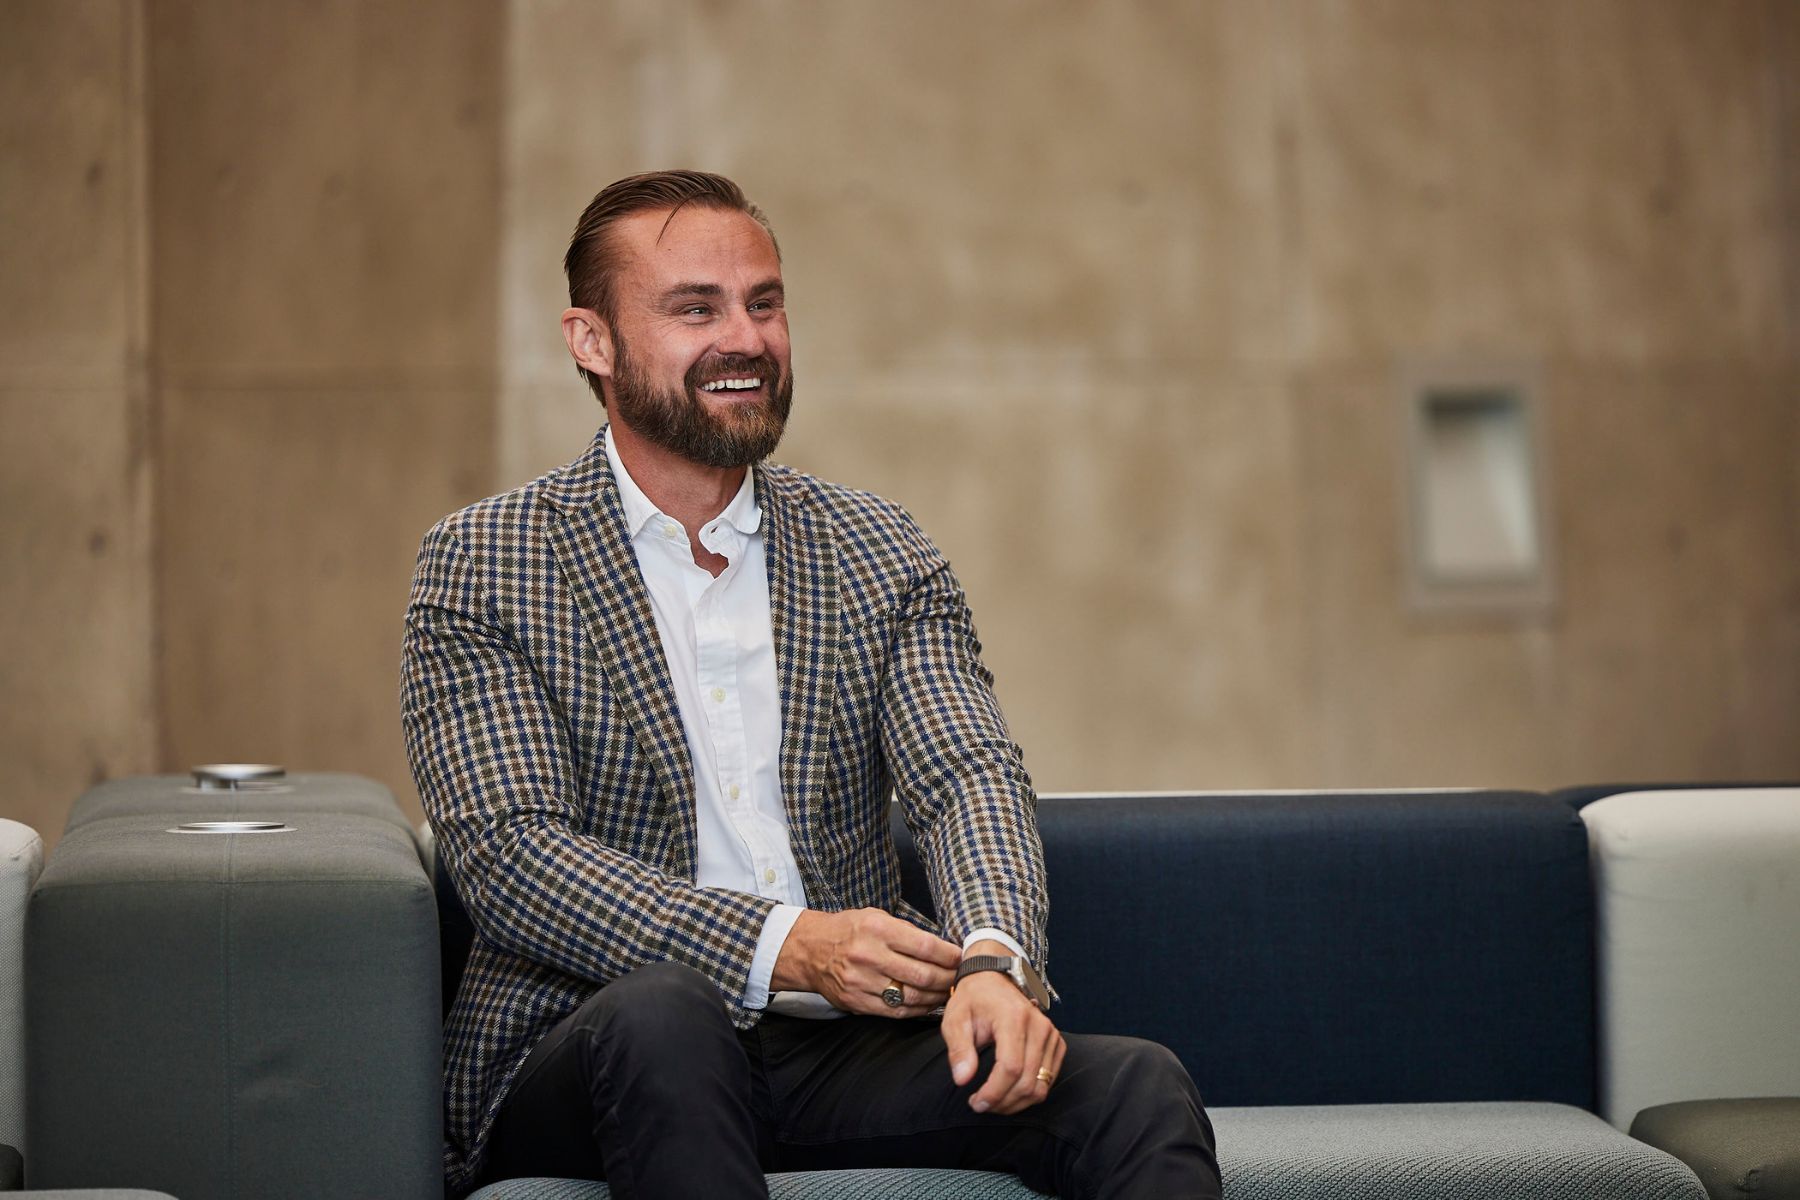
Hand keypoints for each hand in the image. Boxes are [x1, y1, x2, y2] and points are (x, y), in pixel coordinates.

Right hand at [772, 908, 960, 1016]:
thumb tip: (942, 947)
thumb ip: (906, 932)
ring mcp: (862, 982)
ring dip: (936, 997)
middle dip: (947, 978)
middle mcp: (869, 956)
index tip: (961, 957)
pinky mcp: (857, 1003)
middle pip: (922, 975)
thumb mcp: (876, 917)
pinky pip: (895, 1012)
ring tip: (947, 992)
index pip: (925, 946)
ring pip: (911, 997)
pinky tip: (928, 1004)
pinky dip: (917, 1010)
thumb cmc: (849, 930)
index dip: (948, 955)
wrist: (810, 950)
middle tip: (960, 977)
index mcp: (877, 930)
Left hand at [941, 942, 1064, 1114]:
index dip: (994, 1093)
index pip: (1011, 1068)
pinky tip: (1009, 1091)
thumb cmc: (972, 999)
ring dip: (1016, 1102)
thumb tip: (963, 1079)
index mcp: (1013, 1018)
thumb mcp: (955, 1019)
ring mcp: (1051, 1034)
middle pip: (1028, 1081)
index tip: (975, 1103)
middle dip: (1003, 1102)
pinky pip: (1049, 1079)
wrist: (993, 979)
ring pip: (1041, 1086)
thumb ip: (958, 1049)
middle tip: (981, 1105)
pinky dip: (1030, 1093)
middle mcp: (1038, 1026)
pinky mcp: (1056, 1042)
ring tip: (994, 1101)